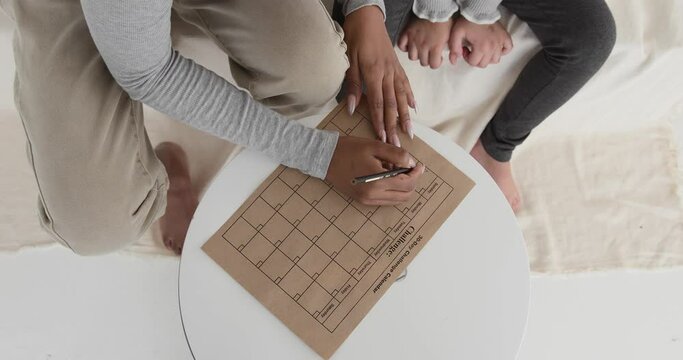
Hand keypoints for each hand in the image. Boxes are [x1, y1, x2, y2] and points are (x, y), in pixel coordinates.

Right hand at [326, 136, 424, 204]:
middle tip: (410, 167)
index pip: (407, 183)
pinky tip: (387, 177)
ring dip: (403, 187)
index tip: (418, 164)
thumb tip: (411, 163)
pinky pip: (386, 200)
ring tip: (397, 171)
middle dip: (412, 181)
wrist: (324, 158)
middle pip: (405, 195)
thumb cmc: (348, 149)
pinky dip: (392, 191)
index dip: (417, 173)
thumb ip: (397, 154)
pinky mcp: (363, 201)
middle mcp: (373, 195)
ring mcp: (367, 200)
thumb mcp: (375, 146)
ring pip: (397, 200)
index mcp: (377, 181)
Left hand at [343, 6, 415, 146]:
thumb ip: (352, 85)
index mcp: (373, 73)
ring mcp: (394, 70)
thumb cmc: (355, 37)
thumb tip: (352, 108)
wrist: (367, 17)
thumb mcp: (349, 61)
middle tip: (399, 144)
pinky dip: (410, 96)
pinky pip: (406, 84)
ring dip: (405, 116)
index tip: (383, 138)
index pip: (377, 104)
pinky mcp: (397, 65)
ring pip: (401, 97)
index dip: (380, 122)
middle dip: (394, 126)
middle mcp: (387, 74)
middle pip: (392, 104)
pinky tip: (413, 107)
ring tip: (410, 131)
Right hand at [398, 17, 452, 68]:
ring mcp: (414, 40)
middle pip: (423, 62)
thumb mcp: (451, 36)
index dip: (436, 63)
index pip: (433, 65)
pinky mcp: (407, 33)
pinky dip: (404, 47)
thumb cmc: (444, 19)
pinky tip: (409, 46)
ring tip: (420, 50)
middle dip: (427, 59)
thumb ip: (451, 48)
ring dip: (417, 55)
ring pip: (412, 57)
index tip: (438, 58)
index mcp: (435, 47)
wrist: (435, 7)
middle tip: (430, 54)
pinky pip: (401, 45)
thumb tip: (452, 57)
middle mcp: (423, 46)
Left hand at [449, 16, 512, 67]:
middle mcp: (492, 47)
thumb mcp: (456, 34)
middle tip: (472, 50)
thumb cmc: (468, 21)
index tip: (465, 49)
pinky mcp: (505, 37)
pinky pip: (508, 49)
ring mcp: (500, 42)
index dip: (467, 57)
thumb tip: (454, 61)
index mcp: (481, 47)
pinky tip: (495, 49)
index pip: (474, 62)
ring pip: (495, 59)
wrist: (479, 10)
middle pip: (484, 63)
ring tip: (482, 50)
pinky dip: (502, 51)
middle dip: (476, 59)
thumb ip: (454, 49)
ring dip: (488, 58)